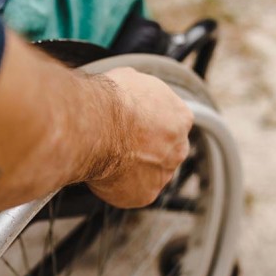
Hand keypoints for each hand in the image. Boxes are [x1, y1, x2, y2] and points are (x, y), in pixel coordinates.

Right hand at [86, 67, 193, 207]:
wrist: (95, 126)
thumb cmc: (110, 101)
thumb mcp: (130, 79)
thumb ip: (139, 93)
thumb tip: (130, 89)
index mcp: (180, 118)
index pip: (172, 124)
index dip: (149, 125)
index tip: (134, 126)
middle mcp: (178, 148)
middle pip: (164, 152)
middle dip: (145, 150)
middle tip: (119, 144)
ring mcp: (163, 174)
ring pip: (148, 175)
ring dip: (130, 170)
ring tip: (105, 158)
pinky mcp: (144, 195)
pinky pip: (129, 193)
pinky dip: (116, 187)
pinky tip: (101, 173)